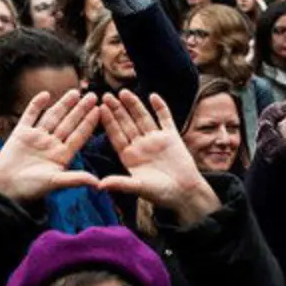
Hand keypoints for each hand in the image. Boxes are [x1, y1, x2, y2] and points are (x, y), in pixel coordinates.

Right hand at [0, 90, 100, 202]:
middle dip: (80, 109)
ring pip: (52, 117)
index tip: (99, 110)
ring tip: (76, 92)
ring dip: (63, 104)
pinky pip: (30, 116)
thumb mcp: (55, 182)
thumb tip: (99, 184)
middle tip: (93, 95)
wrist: (4, 188)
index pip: (78, 135)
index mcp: (61, 155)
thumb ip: (75, 179)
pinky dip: (36, 105)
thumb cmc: (30, 188)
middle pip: (68, 123)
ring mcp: (36, 137)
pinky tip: (45, 94)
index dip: (88, 123)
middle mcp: (51, 144)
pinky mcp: (21, 133)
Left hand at [97, 91, 218, 223]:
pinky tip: (153, 96)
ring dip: (134, 105)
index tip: (100, 109)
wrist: (186, 193)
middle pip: (127, 123)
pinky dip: (160, 108)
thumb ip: (121, 184)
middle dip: (117, 110)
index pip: (116, 135)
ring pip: (142, 118)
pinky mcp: (172, 137)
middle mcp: (140, 145)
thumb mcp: (139, 187)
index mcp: (129, 156)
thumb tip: (99, 186)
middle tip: (106, 95)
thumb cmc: (161, 194)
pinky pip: (165, 119)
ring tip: (123, 92)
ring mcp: (156, 139)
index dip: (108, 122)